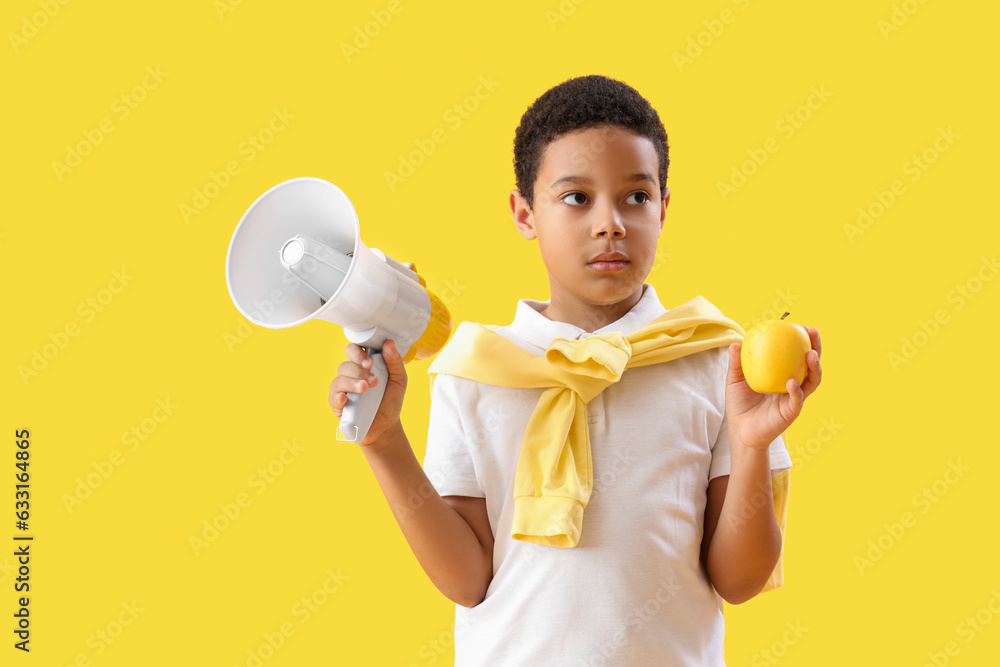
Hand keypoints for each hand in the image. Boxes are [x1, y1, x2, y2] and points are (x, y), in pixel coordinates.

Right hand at [329, 339, 407, 446]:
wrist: (386, 425)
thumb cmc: (390, 399)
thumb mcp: (399, 379)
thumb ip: (395, 361)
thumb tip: (389, 343)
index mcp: (363, 365)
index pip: (354, 350)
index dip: (358, 353)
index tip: (370, 363)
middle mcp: (350, 374)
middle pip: (346, 364)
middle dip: (358, 370)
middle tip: (373, 380)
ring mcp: (342, 389)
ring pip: (339, 379)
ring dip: (353, 383)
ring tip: (366, 389)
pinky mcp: (337, 404)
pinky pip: (333, 397)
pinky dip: (338, 396)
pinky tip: (345, 397)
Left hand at [724, 326, 822, 449]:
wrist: (740, 430)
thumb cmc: (739, 404)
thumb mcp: (735, 380)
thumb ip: (737, 362)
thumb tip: (736, 343)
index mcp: (783, 374)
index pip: (797, 354)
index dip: (802, 340)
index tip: (801, 325)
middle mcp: (793, 384)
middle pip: (811, 364)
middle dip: (816, 347)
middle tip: (813, 332)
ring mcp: (795, 398)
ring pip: (812, 381)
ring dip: (815, 367)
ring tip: (811, 354)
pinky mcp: (791, 412)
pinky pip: (797, 400)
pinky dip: (796, 390)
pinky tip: (791, 382)